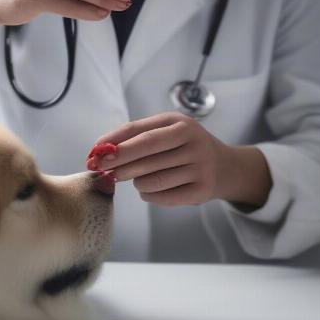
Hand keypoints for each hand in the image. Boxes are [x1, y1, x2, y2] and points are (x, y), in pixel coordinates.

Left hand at [88, 112, 271, 207]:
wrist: (224, 167)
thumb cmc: (185, 146)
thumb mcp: (166, 130)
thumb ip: (135, 136)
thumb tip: (100, 150)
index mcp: (179, 123)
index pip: (138, 132)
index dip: (113, 143)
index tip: (94, 153)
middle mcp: (192, 142)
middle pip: (144, 154)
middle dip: (118, 163)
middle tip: (104, 170)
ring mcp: (200, 167)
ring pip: (151, 179)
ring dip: (136, 182)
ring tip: (137, 178)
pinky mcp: (202, 191)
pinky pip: (162, 197)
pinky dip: (149, 195)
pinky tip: (150, 189)